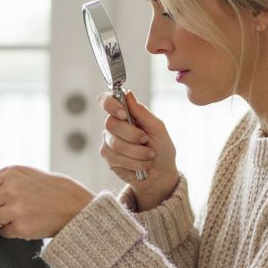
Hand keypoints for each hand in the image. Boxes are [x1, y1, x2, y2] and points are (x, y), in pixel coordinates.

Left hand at [0, 166, 93, 239]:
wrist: (75, 205)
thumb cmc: (51, 190)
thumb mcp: (26, 176)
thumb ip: (2, 183)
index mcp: (10, 173)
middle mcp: (10, 189)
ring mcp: (15, 208)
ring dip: (0, 221)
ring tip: (20, 214)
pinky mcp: (20, 225)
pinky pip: (4, 232)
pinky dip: (12, 231)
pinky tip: (28, 222)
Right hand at [100, 89, 178, 210]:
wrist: (161, 174)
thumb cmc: (161, 149)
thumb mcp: (158, 128)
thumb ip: (142, 112)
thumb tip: (128, 93)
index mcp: (126, 114)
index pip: (106, 101)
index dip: (110, 104)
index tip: (123, 114)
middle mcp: (114, 126)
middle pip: (111, 124)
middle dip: (133, 135)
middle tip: (146, 141)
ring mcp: (109, 142)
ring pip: (115, 143)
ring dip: (137, 152)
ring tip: (149, 156)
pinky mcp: (109, 158)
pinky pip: (116, 157)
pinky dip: (133, 162)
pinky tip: (141, 165)